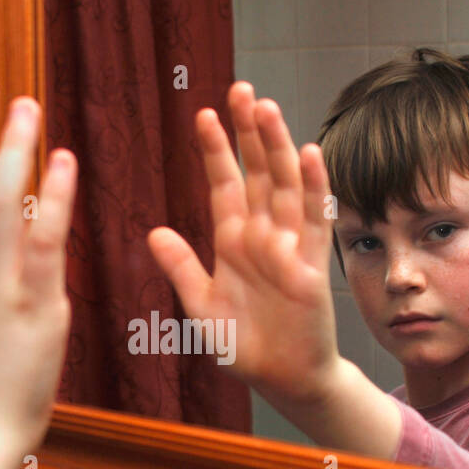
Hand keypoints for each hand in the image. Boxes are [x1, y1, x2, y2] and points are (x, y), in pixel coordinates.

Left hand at [147, 82, 341, 406]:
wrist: (282, 380)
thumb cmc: (244, 346)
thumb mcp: (201, 308)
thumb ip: (181, 270)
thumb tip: (154, 232)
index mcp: (231, 242)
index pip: (223, 184)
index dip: (215, 150)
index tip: (203, 113)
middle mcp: (261, 236)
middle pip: (256, 172)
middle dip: (248, 132)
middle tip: (240, 89)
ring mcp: (288, 246)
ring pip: (283, 185)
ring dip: (277, 147)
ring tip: (266, 109)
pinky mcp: (312, 266)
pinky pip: (313, 220)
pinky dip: (313, 186)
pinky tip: (309, 154)